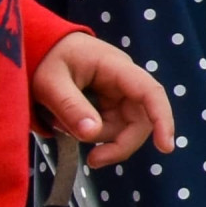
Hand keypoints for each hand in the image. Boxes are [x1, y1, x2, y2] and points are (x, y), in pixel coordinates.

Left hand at [31, 32, 173, 169]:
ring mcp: (118, 94)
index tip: (165, 147)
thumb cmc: (46, 58)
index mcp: (116, 68)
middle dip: (120, 143)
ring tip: (66, 131)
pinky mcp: (109, 104)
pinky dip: (95, 134)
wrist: (40, 45)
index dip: (162, 119)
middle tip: (93, 160)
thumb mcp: (50, 82)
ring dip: (101, 139)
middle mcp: (124, 82)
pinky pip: (111, 126)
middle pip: (140, 119)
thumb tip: (92, 134)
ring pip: (125, 127)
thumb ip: (70, 107)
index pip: (150, 92)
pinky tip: (73, 129)